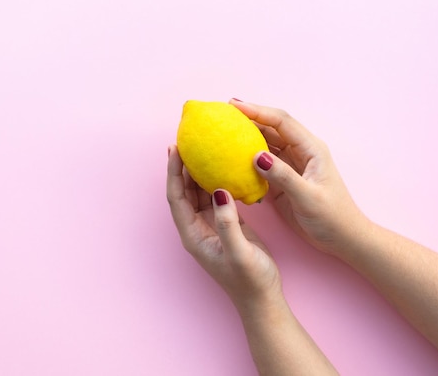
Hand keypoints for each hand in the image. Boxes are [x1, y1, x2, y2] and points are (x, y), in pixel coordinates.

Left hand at [166, 145, 281, 312]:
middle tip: (185, 140)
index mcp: (193, 235)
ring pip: (198, 192)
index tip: (176, 148)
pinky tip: (222, 165)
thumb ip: (227, 223)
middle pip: (183, 191)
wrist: (263, 298)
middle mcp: (196, 227)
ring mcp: (210, 225)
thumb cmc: (250, 280)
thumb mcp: (239, 252)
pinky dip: (215, 179)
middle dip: (182, 166)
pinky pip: (215, 196)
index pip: (177, 197)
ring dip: (197, 170)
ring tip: (200, 146)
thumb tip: (219, 191)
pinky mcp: (224, 223)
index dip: (174, 172)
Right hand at [231, 99, 371, 255]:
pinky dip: (246, 158)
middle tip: (223, 114)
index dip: (257, 111)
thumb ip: (283, 176)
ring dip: (246, 136)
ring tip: (222, 130)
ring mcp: (290, 165)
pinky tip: (230, 158)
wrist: (342, 239)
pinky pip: (262, 163)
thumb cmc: (332, 218)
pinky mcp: (282, 180)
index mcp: (311, 149)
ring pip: (265, 143)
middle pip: (271, 127)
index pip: (281, 122)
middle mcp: (300, 152)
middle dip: (248, 118)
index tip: (234, 106)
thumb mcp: (308, 197)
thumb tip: (257, 155)